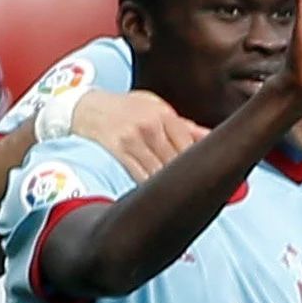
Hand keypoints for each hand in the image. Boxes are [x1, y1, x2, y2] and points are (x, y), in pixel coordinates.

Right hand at [72, 89, 207, 181]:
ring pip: (160, 171)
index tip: (210, 178)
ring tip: (179, 195)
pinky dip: (149, 186)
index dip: (201, 163)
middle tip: (197, 191)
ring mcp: (133, 140)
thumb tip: (214, 138)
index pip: (191, 144)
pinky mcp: (118, 152)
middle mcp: (150, 126)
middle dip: (187, 176)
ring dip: (170, 184)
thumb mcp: (157, 108)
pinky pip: (139, 175)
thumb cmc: (127, 109)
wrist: (87, 107)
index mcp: (165, 115)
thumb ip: (186, 126)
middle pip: (177, 159)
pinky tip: (156, 193)